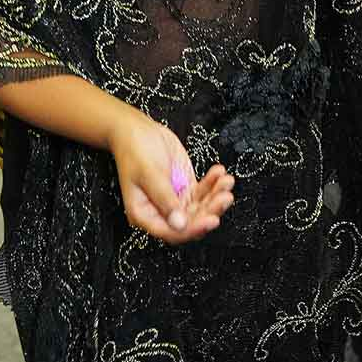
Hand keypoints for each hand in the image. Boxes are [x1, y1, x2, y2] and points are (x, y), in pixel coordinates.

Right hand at [110, 110, 234, 244]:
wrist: (136, 130)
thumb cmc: (134, 150)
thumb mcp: (149, 173)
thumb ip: (165, 199)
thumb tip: (179, 224)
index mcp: (144, 214)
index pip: (172, 232)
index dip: (193, 229)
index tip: (211, 219)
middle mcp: (161, 211)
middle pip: (191, 221)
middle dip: (210, 210)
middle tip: (225, 197)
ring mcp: (175, 200)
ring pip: (201, 208)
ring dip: (216, 196)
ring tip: (226, 181)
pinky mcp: (185, 187)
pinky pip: (203, 192)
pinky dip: (213, 184)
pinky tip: (219, 173)